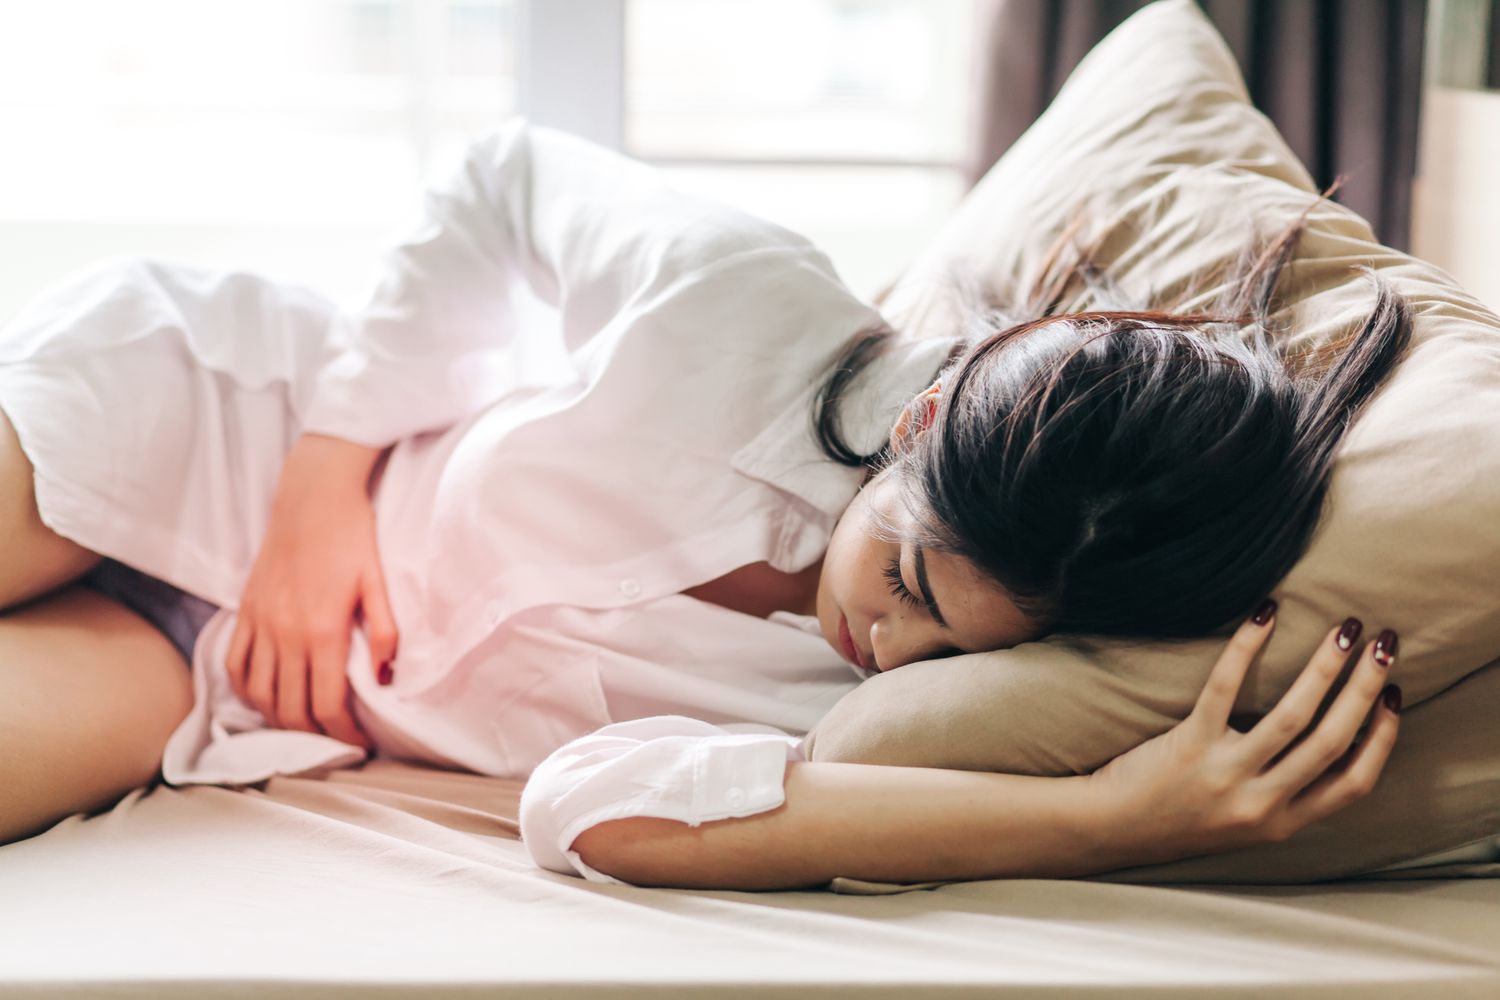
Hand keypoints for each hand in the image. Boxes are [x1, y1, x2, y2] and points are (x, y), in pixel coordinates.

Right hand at [224, 435, 398, 749]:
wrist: (311, 496)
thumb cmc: (352, 535)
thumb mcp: (378, 582)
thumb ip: (384, 632)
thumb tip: (385, 678)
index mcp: (322, 631)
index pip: (327, 705)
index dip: (344, 734)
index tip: (361, 743)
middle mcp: (285, 634)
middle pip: (291, 709)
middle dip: (315, 736)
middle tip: (337, 741)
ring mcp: (260, 623)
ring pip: (259, 695)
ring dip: (280, 719)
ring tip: (306, 725)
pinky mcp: (245, 611)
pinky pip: (236, 664)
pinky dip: (247, 691)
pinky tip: (265, 698)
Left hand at [1087, 602, 1400, 865]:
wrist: (1112, 829)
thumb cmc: (1180, 815)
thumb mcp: (1246, 821)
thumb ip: (1285, 792)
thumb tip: (1331, 738)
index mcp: (1282, 823)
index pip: (1354, 783)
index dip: (1381, 738)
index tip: (1393, 697)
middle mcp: (1260, 804)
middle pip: (1332, 742)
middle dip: (1365, 688)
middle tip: (1384, 645)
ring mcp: (1225, 775)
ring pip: (1292, 717)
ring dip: (1325, 668)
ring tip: (1345, 629)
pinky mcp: (1189, 746)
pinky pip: (1225, 688)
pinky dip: (1247, 648)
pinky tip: (1265, 616)